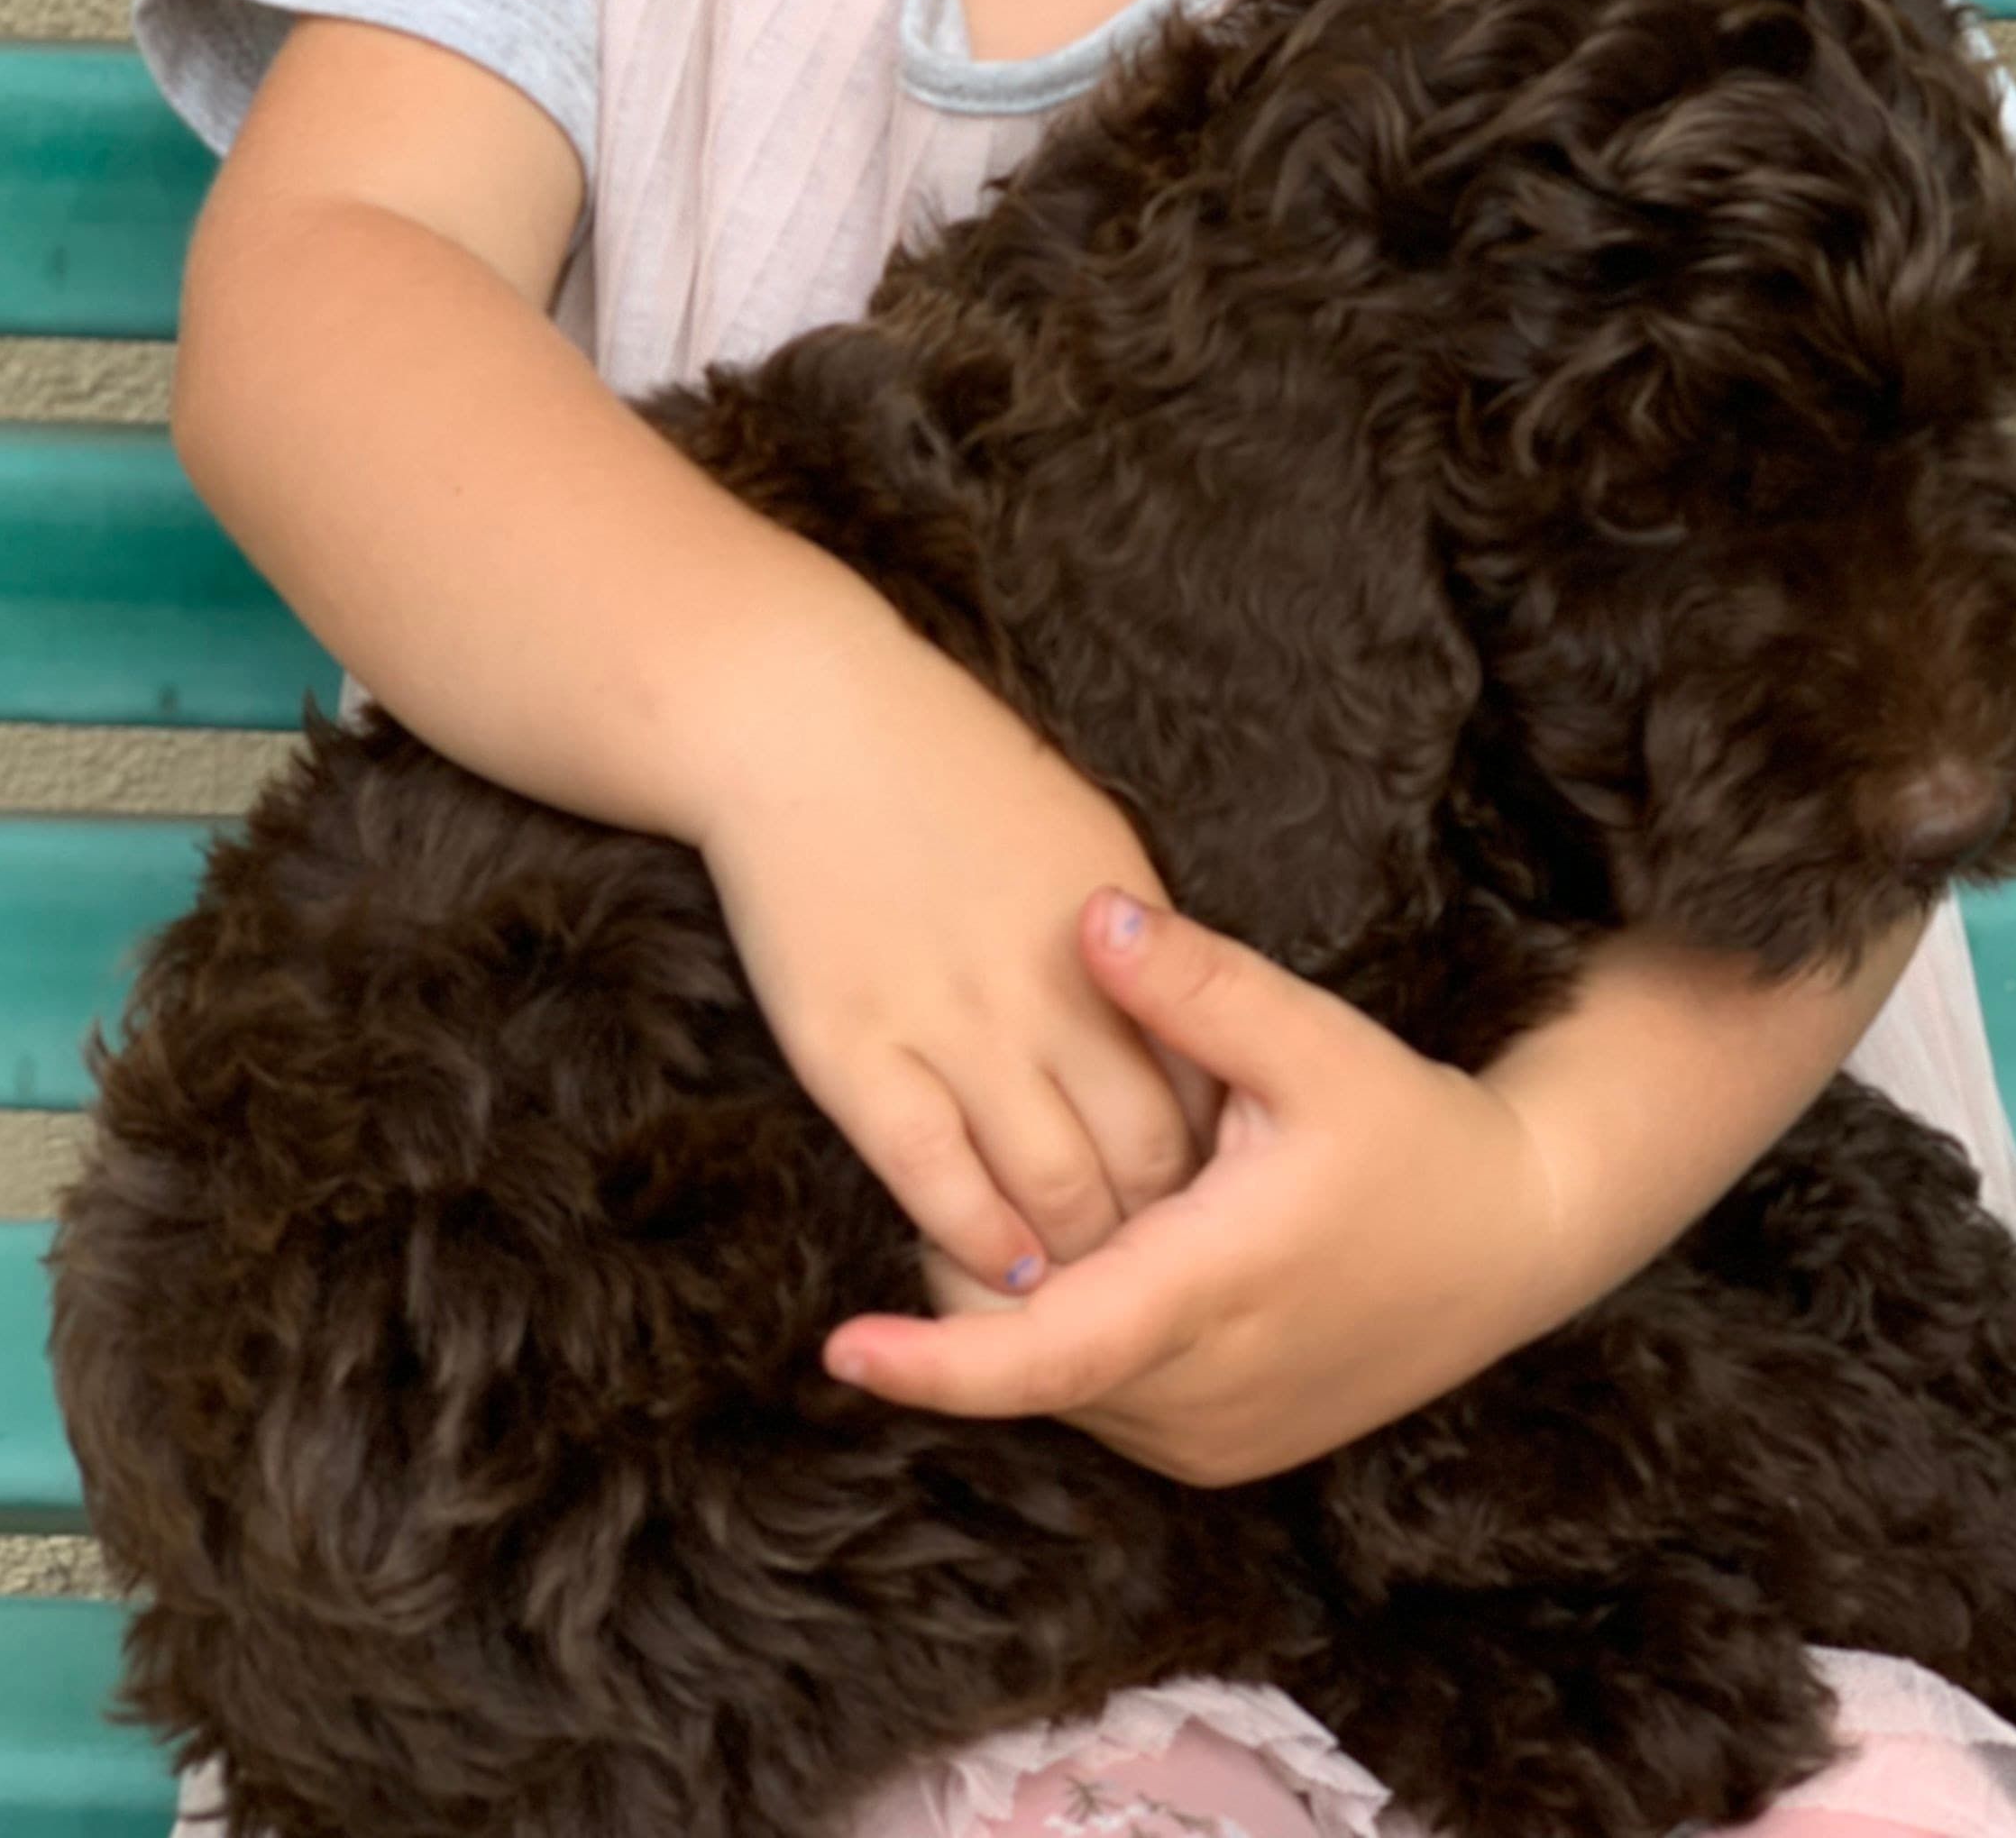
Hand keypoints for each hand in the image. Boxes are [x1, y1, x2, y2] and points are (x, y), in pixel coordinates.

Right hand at [699, 588, 1202, 1296]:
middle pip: (1141, 1162)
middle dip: (1157, 1235)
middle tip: (1152, 1279)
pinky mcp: (854, 1050)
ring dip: (1074, 1256)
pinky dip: (975, 1237)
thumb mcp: (1088, 839)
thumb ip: (1137, 944)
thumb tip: (1176, 1029)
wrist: (806, 722)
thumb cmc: (950, 771)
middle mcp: (1047, 993)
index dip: (1209, 1170)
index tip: (1206, 1210)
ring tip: (1080, 1293)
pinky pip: (932, 1176)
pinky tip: (996, 1267)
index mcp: (1116, 940)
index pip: (1199, 1092)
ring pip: (1049, 1189)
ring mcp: (950, 1025)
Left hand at [820, 891, 1579, 1482]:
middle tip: (982, 1161)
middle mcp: (1202, 1395)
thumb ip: (1198, 986)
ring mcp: (1212, 1438)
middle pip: (1031, 1360)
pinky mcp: (1222, 1450)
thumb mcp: (1316, 1043)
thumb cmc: (1415, 1134)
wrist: (1518, 1240)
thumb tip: (1090, 914)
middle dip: (973, 1278)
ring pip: (1064, 1386)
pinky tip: (1112, 1246)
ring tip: (1062, 1195)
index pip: (1043, 1355)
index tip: (841, 1350)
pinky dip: (1081, 1336)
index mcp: (1213, 1295)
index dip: (936, 1363)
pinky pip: (1107, 1400)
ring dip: (1030, 1309)